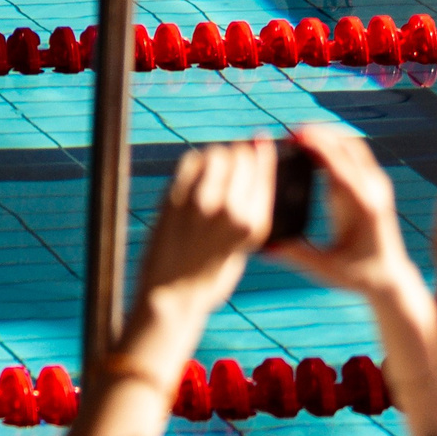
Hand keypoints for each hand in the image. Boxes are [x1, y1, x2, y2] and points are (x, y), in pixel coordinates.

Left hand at [135, 138, 273, 320]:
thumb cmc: (209, 274)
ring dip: (218, 154)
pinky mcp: (175, 199)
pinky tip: (196, 171)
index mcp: (255, 225)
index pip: (264, 171)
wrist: (172, 294)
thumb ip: (248, 214)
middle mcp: (232, 212)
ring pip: (217, 154)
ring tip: (215, 165)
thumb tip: (253, 174)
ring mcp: (202, 204)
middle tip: (235, 154)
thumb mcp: (242, 249)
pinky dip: (195, 161)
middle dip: (240, 152)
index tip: (261, 141)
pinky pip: (191, 162)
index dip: (263, 152)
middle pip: (241, 156)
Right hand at [269, 125, 418, 302]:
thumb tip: (263, 246)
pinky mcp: (376, 185)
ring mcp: (377, 186)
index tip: (291, 136)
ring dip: (327, 135)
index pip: (339, 164)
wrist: (390, 278)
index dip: (316, 144)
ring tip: (298, 136)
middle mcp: (373, 192)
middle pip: (347, 146)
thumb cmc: (357, 275)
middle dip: (318, 133)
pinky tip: (315, 146)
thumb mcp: (325, 268)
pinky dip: (335, 143)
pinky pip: (356, 152)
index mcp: (361, 208)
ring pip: (353, 145)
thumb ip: (294, 254)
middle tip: (289, 133)